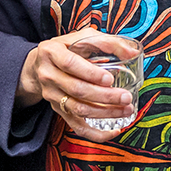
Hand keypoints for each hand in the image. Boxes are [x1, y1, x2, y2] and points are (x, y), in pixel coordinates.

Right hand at [17, 28, 134, 141]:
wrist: (39, 65)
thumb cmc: (66, 49)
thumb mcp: (81, 37)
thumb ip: (106, 42)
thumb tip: (131, 52)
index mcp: (52, 52)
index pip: (70, 64)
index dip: (90, 73)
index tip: (109, 79)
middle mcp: (49, 75)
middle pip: (76, 90)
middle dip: (104, 96)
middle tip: (125, 97)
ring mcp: (52, 95)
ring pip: (78, 109)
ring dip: (105, 113)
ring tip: (126, 110)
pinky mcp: (58, 110)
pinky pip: (76, 126)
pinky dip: (96, 133)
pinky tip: (113, 131)